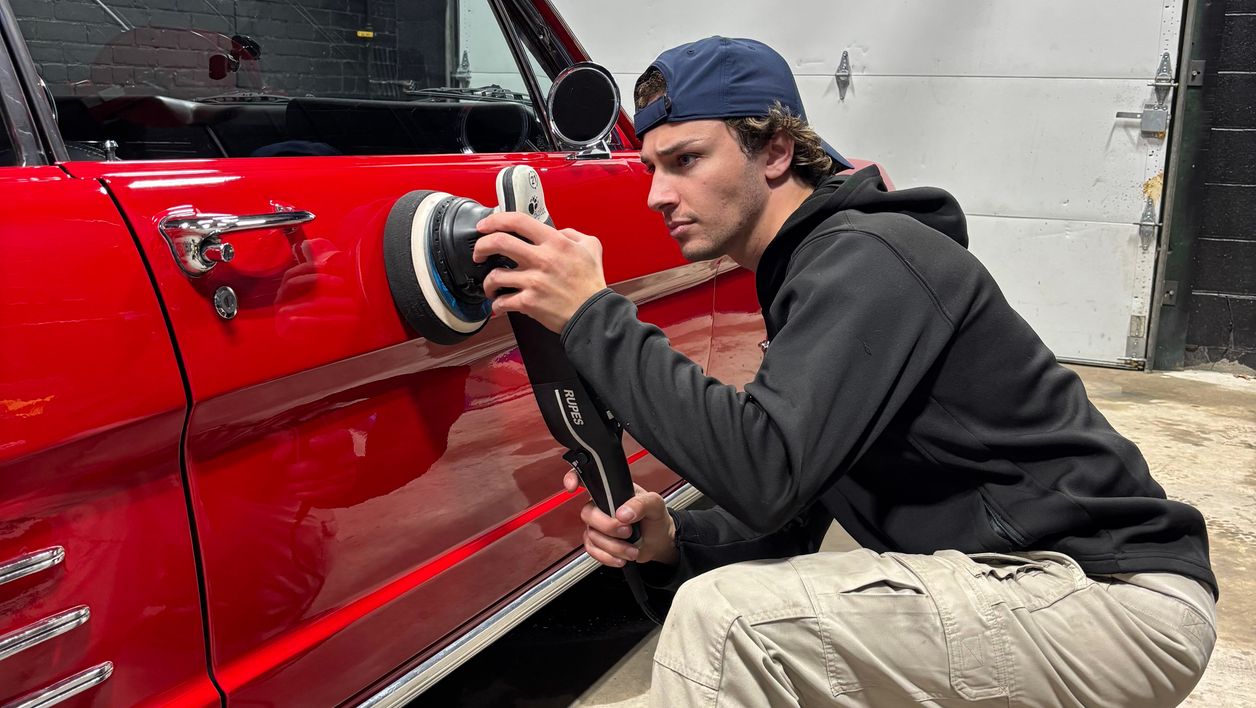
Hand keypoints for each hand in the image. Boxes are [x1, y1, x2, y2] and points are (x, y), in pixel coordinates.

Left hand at [473, 212, 606, 332]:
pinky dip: (497, 305)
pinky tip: (499, 306)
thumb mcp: (591, 248)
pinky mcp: (529, 303)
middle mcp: (541, 259)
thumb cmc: (591, 284)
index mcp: (554, 243)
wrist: (594, 314)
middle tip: (478, 254)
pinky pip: (502, 302)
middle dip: (481, 247)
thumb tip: (559, 231)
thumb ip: (573, 234)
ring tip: (491, 286)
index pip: (518, 221)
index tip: (485, 225)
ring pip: (495, 276)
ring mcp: (533, 282)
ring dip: (488, 282)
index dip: (495, 219)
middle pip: (498, 242)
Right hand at [563, 471, 678, 567]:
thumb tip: (623, 513)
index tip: (573, 488)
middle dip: (608, 527)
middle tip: (627, 530)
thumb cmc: (655, 518)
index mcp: (612, 490)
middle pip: (588, 514)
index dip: (573, 479)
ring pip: (592, 535)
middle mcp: (601, 506)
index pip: (586, 479)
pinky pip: (592, 550)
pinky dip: (607, 556)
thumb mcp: (655, 504)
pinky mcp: (599, 543)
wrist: (659, 541)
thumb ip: (641, 504)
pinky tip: (621, 557)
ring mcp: (598, 525)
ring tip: (632, 549)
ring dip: (614, 546)